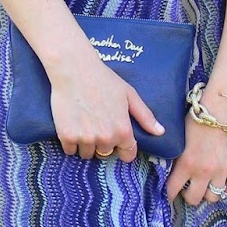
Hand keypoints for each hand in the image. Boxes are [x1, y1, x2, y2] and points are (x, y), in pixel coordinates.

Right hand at [50, 58, 165, 161]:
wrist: (74, 70)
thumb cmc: (103, 79)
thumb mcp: (129, 95)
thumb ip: (145, 116)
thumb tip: (160, 132)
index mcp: (123, 131)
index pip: (127, 155)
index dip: (123, 148)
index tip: (117, 139)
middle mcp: (105, 138)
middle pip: (105, 154)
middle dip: (103, 143)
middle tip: (97, 124)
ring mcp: (85, 139)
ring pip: (87, 154)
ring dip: (86, 144)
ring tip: (84, 123)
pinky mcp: (66, 136)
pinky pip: (70, 151)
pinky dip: (70, 142)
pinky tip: (72, 125)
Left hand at [165, 89, 226, 206]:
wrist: (226, 107)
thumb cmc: (201, 117)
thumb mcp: (181, 135)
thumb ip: (176, 153)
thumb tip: (169, 164)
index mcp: (186, 163)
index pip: (173, 189)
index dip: (169, 195)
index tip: (169, 195)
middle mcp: (203, 172)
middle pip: (194, 199)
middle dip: (189, 196)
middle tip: (188, 189)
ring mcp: (221, 171)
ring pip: (213, 197)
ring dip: (207, 193)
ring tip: (205, 186)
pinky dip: (225, 188)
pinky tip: (220, 182)